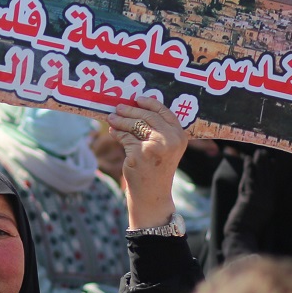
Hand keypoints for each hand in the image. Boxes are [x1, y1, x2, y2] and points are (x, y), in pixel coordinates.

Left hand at [105, 94, 187, 228]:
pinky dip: (117, 133)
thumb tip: (135, 108)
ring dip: (120, 120)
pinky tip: (113, 132)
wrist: (152, 194)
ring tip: (111, 118)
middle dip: (130, 110)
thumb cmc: (156, 169)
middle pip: (147, 117)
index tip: (138, 99)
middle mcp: (170, 140)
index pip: (164, 112)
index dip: (150, 103)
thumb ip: (157, 130)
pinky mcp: (139, 154)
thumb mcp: (165, 148)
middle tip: (118, 107)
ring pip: (134, 125)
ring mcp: (155, 147)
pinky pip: (125, 138)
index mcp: (180, 136)